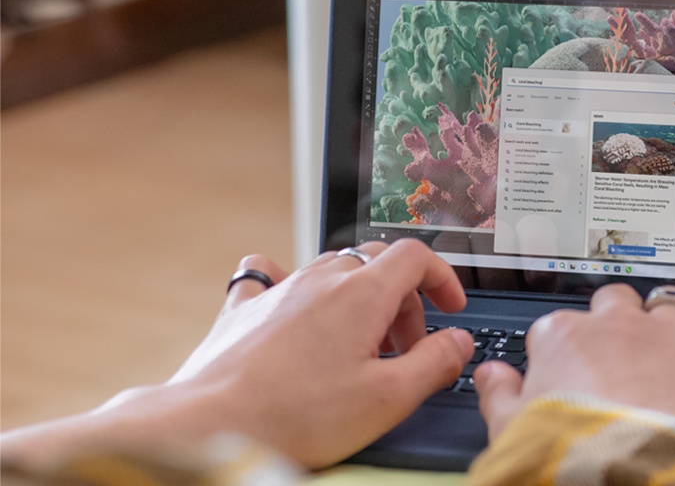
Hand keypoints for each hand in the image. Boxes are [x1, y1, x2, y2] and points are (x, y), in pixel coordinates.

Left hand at [1, 240, 474, 467]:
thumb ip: (435, 364)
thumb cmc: (294, 416)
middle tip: (405, 349)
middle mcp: (320, 279)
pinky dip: (292, 286)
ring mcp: (277, 290)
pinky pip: (270, 276)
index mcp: (361, 294)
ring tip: (358, 347)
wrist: (208, 426)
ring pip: (332, 270)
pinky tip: (291, 309)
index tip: (451, 308)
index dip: (443, 278)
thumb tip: (458, 342)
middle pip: (377, 265)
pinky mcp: (243, 310)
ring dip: (358, 300)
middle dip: (403, 302)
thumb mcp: (388, 399)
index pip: (416, 256)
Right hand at [474, 284, 674, 438]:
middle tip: (627, 358)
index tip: (572, 374)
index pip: (561, 327)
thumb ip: (499, 395)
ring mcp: (668, 336)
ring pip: (674, 306)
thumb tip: (489, 374)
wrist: (616, 473)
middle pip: (618, 302)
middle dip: (622, 323)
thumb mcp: (510, 433)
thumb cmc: (563, 456)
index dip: (570, 350)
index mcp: (563, 339)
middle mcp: (616, 325)